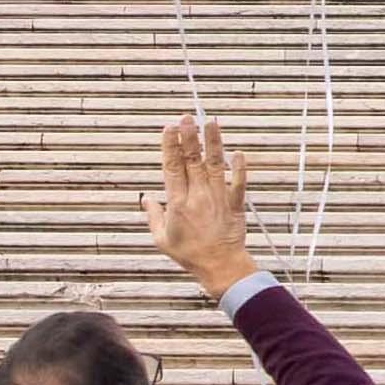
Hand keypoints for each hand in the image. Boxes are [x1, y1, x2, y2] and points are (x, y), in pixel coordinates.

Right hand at [149, 111, 253, 295]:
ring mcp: (218, 199)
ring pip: (215, 165)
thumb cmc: (190, 254)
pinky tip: (237, 152)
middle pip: (192, 161)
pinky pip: (238, 183)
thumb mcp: (162, 239)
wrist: (220, 267)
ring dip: (213, 143)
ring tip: (210, 123)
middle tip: (186, 117)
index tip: (169, 128)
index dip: (170, 147)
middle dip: (189, 137)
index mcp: (177, 203)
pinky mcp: (235, 204)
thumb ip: (153, 216)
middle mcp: (197, 196)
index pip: (172, 168)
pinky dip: (239, 168)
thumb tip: (145, 199)